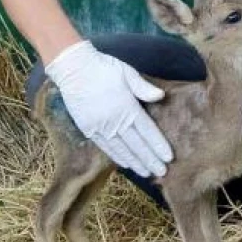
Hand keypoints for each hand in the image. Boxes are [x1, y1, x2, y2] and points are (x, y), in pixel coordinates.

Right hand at [44, 40, 172, 176]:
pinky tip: (126, 164)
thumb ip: (143, 88)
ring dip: (135, 163)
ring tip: (146, 173)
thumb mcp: (127, 73)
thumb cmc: (103, 68)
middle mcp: (115, 122)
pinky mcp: (88, 130)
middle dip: (150, 160)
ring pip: (121, 150)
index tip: (168, 158)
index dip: (158, 146)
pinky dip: (117, 157)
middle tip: (162, 173)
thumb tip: (161, 96)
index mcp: (128, 108)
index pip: (147, 131)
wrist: (73, 69)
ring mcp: (101, 128)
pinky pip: (106, 148)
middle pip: (136, 146)